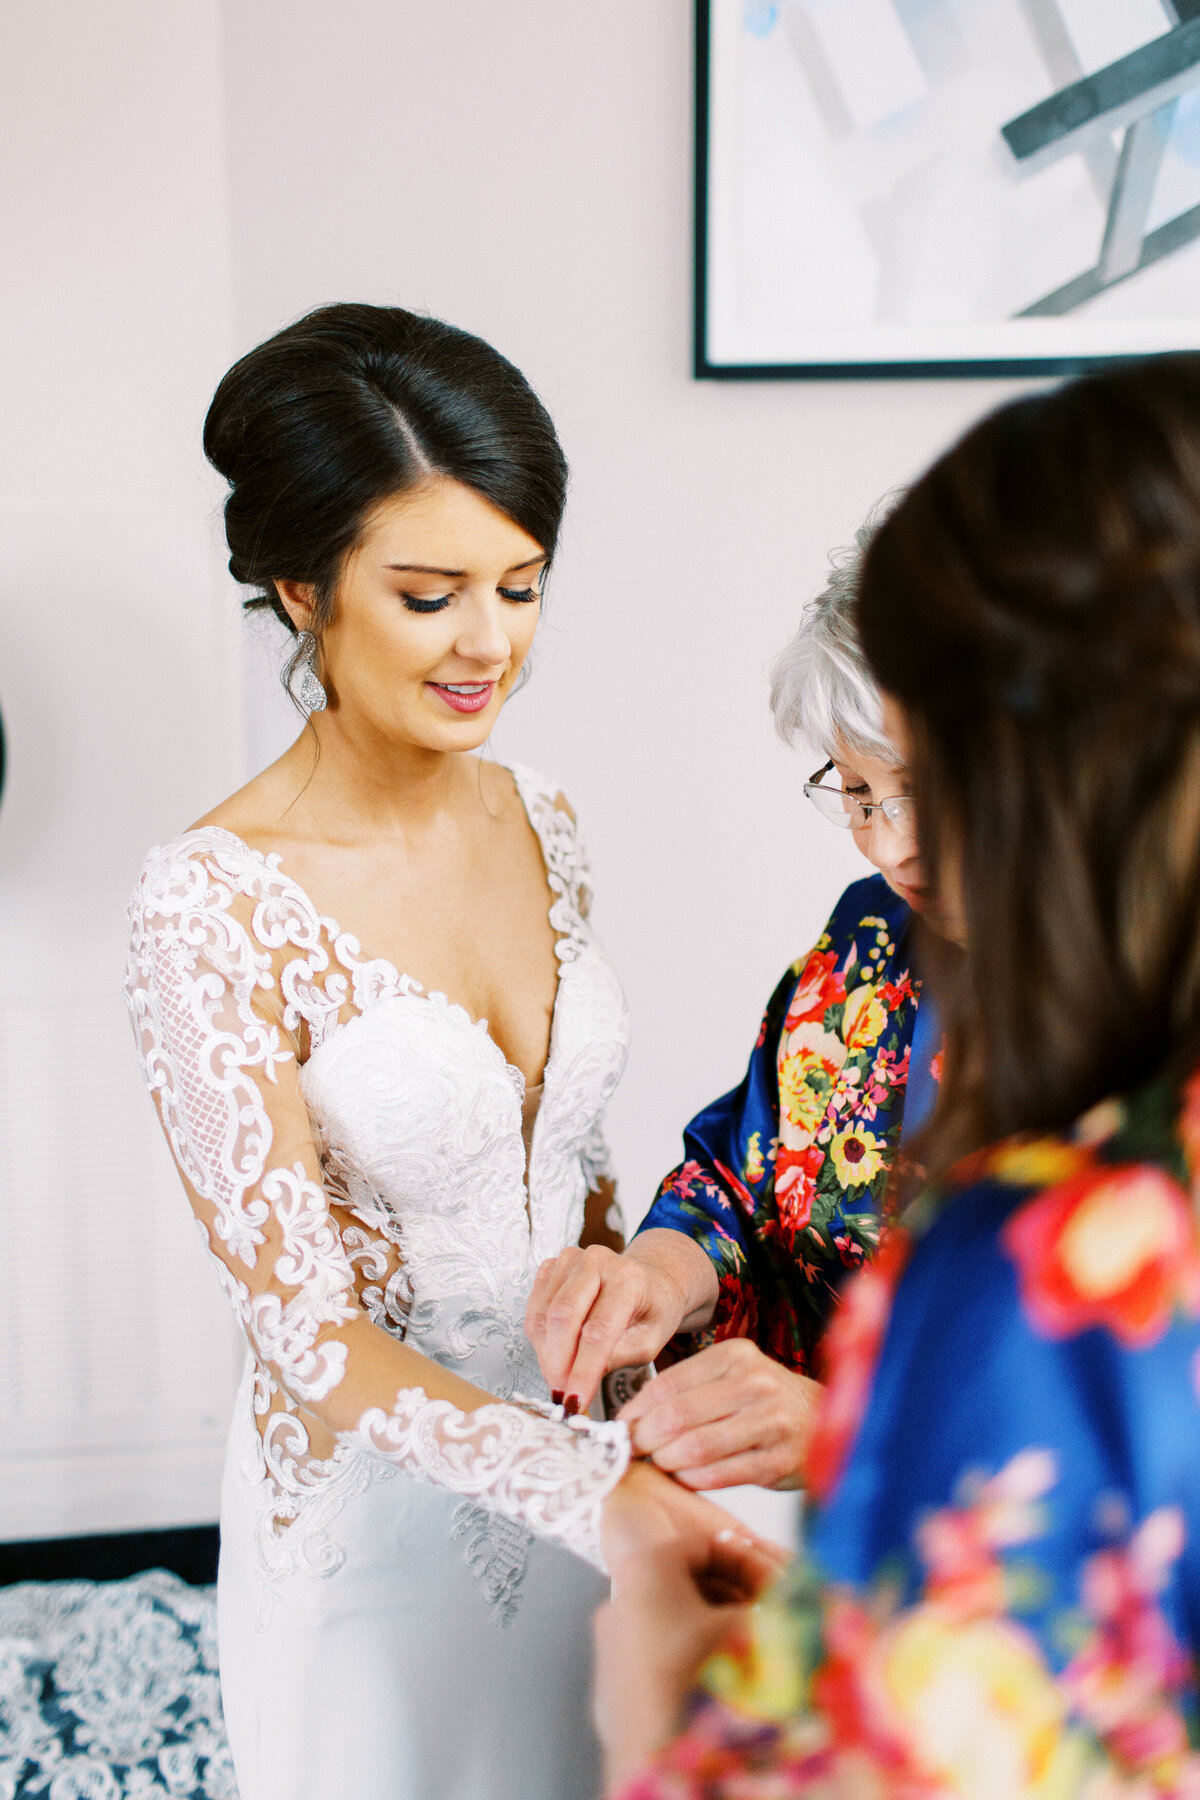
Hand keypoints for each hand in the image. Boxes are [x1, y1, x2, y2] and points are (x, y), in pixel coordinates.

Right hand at [524, 1233, 716, 1414]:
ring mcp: (571, 1260)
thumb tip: (580, 1379)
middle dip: (557, 1363)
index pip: (597, 1331)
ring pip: (543, 1315)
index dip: (582, 1371)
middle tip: (561, 1393)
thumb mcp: (650, 1341)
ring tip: (562, 1375)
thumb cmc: (654, 1309)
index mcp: (628, 1279)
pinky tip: (556, 1351)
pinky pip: (535, 1308)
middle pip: (562, 1317)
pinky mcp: (553, 1266)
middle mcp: (597, 1262)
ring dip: (547, 1354)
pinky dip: (541, 1337)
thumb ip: (617, 1357)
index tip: (575, 1402)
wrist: (651, 1280)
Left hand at [595, 1464, 786, 1793]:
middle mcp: (618, 1605)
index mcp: (645, 1570)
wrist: (666, 1778)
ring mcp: (611, 1656)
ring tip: (758, 1657)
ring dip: (719, 1634)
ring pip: (675, 1626)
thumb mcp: (759, 1629)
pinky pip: (660, 1667)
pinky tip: (729, 1692)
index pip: (706, 1545)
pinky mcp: (614, 1700)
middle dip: (739, 1600)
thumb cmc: (707, 1690)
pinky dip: (695, 1668)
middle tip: (775, 1621)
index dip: (752, 1562)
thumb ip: (788, 1598)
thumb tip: (814, 1590)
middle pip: (691, 1585)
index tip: (782, 1588)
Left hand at [620, 1338, 820, 1490]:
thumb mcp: (729, 1376)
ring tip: (658, 1464)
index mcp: (734, 1356)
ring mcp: (769, 1422)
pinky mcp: (777, 1460)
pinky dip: (692, 1480)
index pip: (668, 1383)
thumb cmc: (765, 1400)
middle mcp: (754, 1384)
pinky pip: (719, 1475)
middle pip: (677, 1416)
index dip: (635, 1410)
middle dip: (646, 1438)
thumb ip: (687, 1391)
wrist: (824, 1417)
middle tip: (632, 1451)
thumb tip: (632, 1418)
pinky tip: (684, 1478)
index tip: (620, 1427)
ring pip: (695, 1447)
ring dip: (666, 1461)